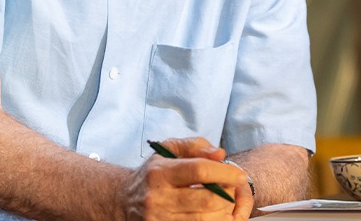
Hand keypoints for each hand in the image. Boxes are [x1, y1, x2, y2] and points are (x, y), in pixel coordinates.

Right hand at [120, 137, 254, 220]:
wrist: (123, 200)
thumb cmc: (152, 173)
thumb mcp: (167, 151)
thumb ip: (194, 146)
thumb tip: (220, 154)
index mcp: (159, 173)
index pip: (199, 170)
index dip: (225, 172)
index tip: (238, 173)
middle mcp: (157, 198)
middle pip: (206, 200)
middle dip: (227, 194)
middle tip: (232, 188)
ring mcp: (160, 220)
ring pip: (205, 220)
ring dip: (223, 212)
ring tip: (224, 201)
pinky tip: (212, 213)